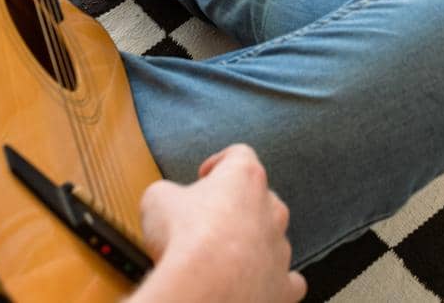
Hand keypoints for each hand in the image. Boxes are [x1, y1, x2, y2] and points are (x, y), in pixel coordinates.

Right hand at [132, 145, 304, 302]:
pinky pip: (286, 279)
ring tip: (220, 257)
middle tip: (207, 221)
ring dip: (250, 244)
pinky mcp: (283, 285)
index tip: (205, 177)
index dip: (219, 163)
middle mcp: (271, 209)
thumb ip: (167, 192)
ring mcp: (280, 247)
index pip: (239, 156)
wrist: (205, 288)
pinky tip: (252, 282)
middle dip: (235, 207)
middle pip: (259, 197)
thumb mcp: (157, 199)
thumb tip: (164, 200)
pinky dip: (270, 279)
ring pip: (271, 238)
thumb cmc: (186, 239)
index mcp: (245, 177)